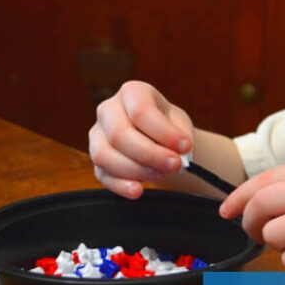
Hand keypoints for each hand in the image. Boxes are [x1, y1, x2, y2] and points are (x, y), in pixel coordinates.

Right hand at [89, 81, 193, 198]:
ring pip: (104, 155)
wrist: (163, 143)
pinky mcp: (99, 161)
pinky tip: (138, 190)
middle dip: (150, 155)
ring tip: (161, 174)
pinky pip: (102, 175)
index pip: (140, 111)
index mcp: (132, 93)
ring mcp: (99, 135)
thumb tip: (179, 153)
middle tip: (175, 165)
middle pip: (119, 134)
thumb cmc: (169, 129)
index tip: (185, 147)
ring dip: (137, 170)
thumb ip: (180, 135)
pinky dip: (120, 185)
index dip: (164, 132)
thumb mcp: (180, 124)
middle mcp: (109, 110)